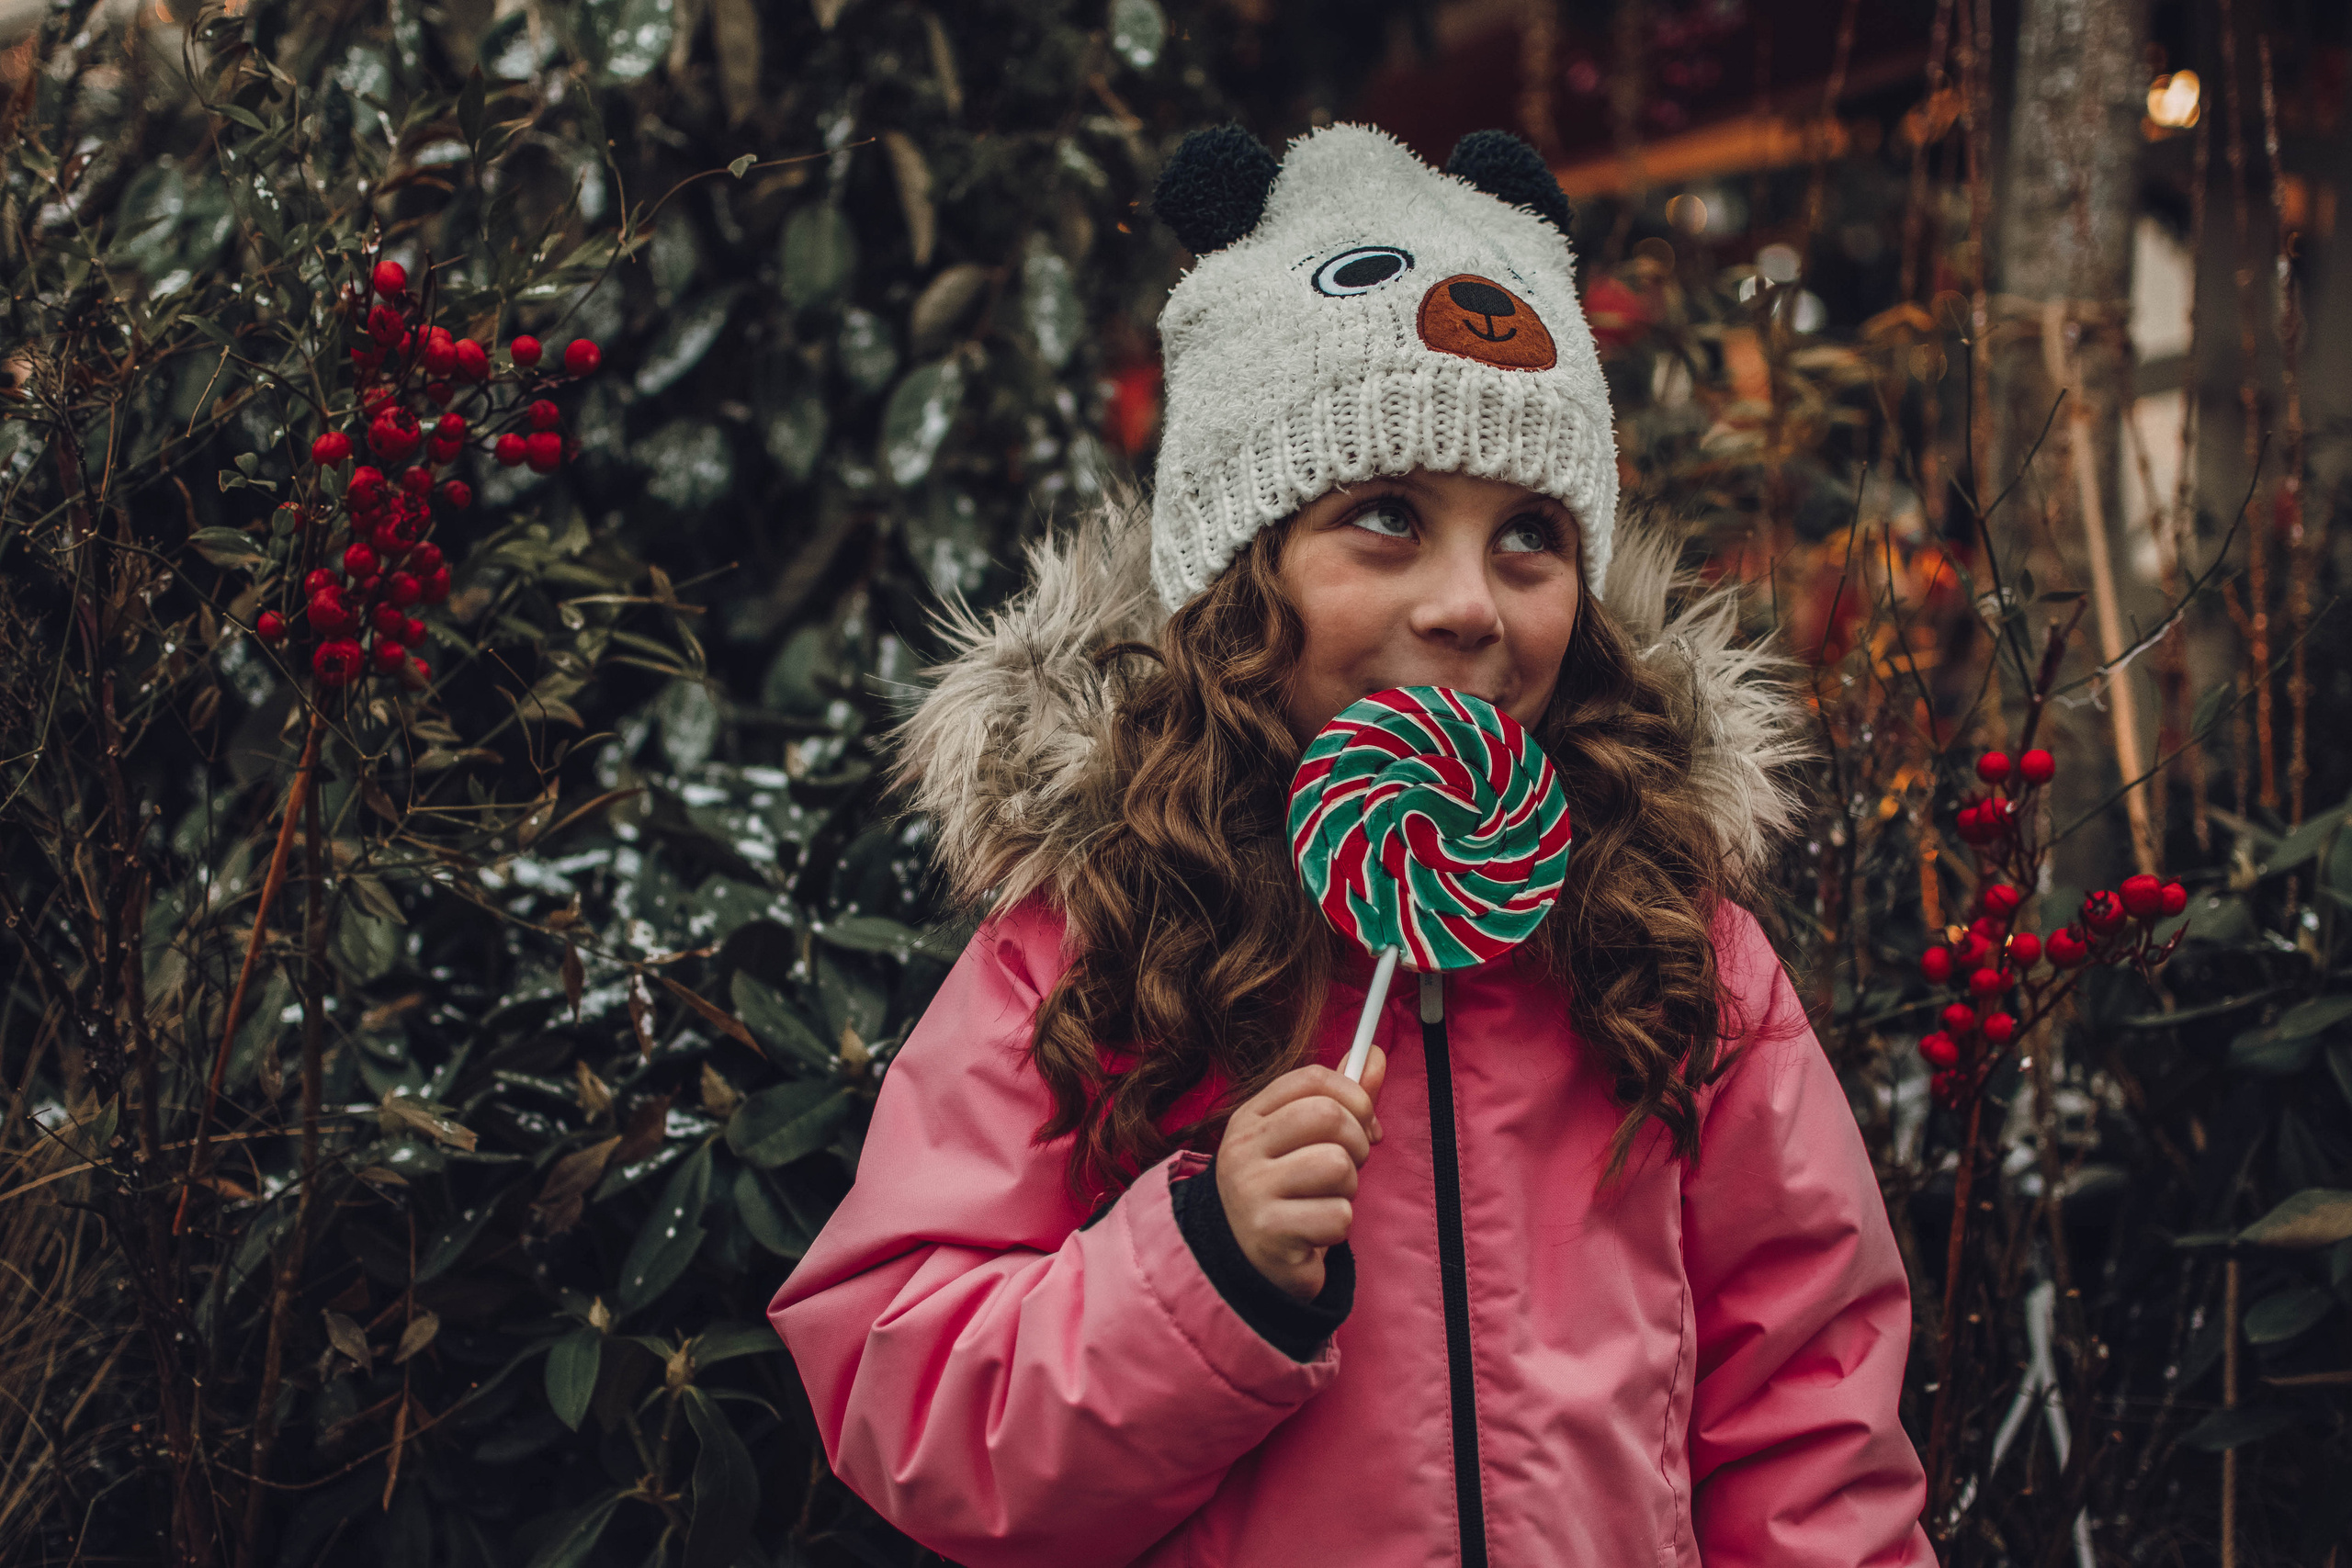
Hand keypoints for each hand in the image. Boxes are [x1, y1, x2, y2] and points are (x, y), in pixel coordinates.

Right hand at [1214, 1047, 1385, 1301]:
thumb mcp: (1302, 1140)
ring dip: (1347, 1190)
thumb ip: (1339, 1099)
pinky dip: (1339, 1228)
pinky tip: (1316, 1232)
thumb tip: (1376, 1054)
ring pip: (1337, 1165)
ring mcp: (1252, 1191)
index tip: (1365, 1121)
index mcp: (1250, 1118)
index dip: (1353, 1096)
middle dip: (1356, 1144)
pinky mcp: (1270, 1233)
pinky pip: (1338, 1216)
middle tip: (1347, 1169)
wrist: (1245, 1263)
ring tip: (1326, 1202)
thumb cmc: (1285, 1192)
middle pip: (1328, 1116)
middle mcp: (1243, 1149)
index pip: (1311, 1079)